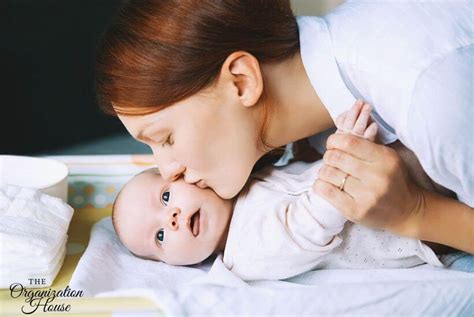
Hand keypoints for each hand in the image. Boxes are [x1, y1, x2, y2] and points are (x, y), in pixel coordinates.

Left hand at [314, 104, 424, 235]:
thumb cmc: (393, 179)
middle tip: (332, 160)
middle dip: (329, 157)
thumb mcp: (387, 157)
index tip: (333, 144)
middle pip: (335, 158)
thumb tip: (343, 120)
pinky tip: (325, 184)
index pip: (348, 141)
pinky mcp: (356, 211)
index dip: (334, 140)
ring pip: (328, 174)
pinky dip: (320, 185)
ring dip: (324, 171)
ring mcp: (367, 196)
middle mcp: (376, 177)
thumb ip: (367, 142)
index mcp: (384, 158)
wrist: (408, 211)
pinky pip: (326, 192)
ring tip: (330, 173)